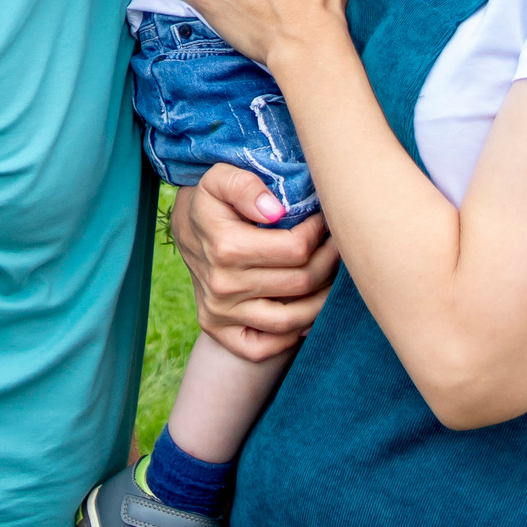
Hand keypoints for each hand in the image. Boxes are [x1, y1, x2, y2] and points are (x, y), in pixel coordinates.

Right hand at [170, 166, 339, 360]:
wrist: (187, 228)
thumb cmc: (214, 200)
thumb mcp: (221, 177)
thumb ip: (245, 185)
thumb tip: (275, 211)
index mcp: (226, 247)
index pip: (296, 250)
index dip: (320, 233)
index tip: (326, 220)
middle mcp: (222, 286)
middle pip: (300, 283)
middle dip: (328, 262)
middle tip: (338, 246)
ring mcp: (219, 312)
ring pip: (290, 321)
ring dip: (321, 300)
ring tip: (331, 276)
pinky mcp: (217, 330)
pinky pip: (262, 348)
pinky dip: (291, 336)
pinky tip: (305, 312)